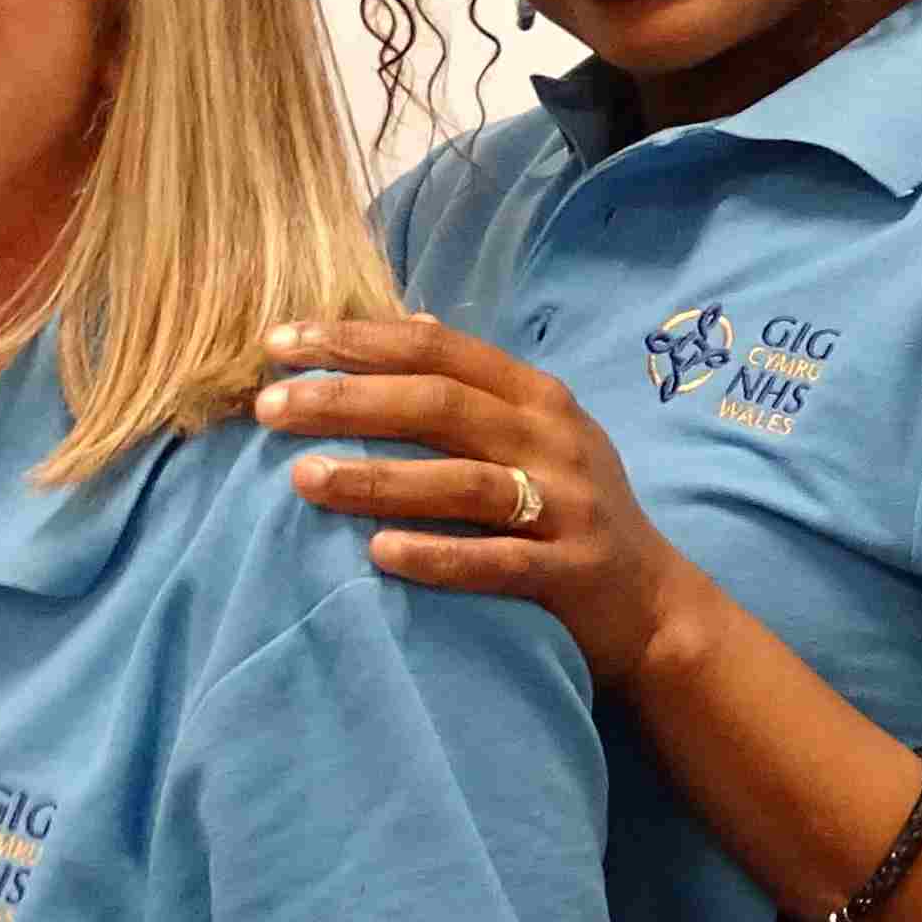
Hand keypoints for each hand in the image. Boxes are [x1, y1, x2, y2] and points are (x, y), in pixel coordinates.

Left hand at [258, 314, 701, 689]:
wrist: (651, 604)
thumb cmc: (573, 511)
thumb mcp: (540, 432)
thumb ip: (478, 383)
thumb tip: (409, 317)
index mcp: (537, 397)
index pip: (438, 349)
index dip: (357, 341)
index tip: (279, 346)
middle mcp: (553, 440)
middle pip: (440, 405)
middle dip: (349, 401)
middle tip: (270, 408)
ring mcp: (567, 505)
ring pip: (463, 482)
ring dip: (379, 478)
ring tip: (304, 478)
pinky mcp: (570, 571)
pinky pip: (496, 562)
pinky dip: (438, 556)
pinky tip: (378, 554)